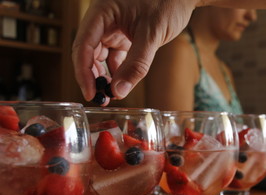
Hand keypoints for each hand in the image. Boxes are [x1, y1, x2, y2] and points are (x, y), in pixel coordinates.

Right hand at [72, 0, 197, 103]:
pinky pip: (114, 56)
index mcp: (102, 12)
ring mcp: (113, 28)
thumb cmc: (168, 2)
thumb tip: (119, 91)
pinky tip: (121, 82)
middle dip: (92, 76)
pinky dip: (117, 70)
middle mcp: (103, 20)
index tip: (90, 94)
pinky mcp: (124, 35)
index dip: (83, 72)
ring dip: (104, 75)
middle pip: (87, 52)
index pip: (82, 45)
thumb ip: (136, 64)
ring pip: (100, 56)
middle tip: (101, 98)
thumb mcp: (152, 34)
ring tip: (111, 94)